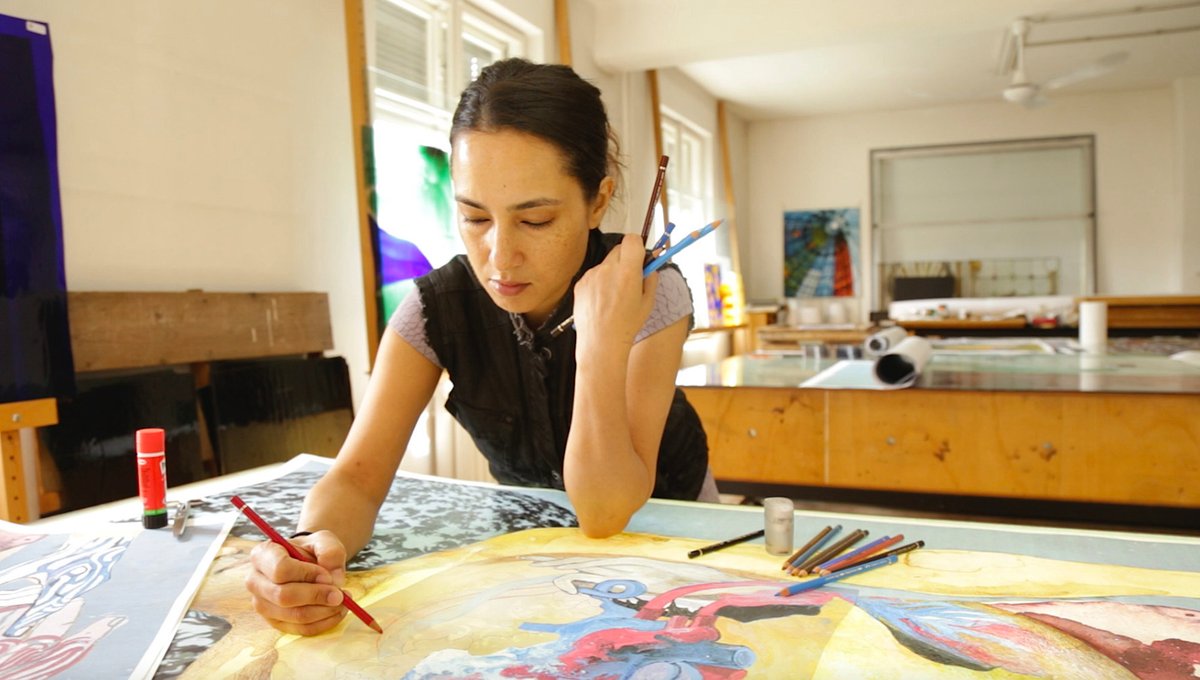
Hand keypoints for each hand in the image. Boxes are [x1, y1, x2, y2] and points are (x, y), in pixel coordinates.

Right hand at [244, 530, 348, 634]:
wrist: (306, 562)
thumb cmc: (311, 550)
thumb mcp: (324, 540)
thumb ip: (331, 553)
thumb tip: (335, 580)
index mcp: (262, 555)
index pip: (280, 569)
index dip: (306, 574)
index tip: (327, 575)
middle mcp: (255, 581)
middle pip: (283, 596)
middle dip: (317, 596)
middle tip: (340, 594)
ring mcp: (262, 604)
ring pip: (294, 616)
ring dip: (324, 611)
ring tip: (343, 601)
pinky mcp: (275, 622)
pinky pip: (300, 629)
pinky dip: (323, 623)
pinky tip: (337, 611)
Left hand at [573, 233, 658, 351]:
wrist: (601, 343)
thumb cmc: (626, 326)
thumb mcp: (648, 303)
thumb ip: (651, 280)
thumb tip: (651, 267)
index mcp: (628, 272)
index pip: (632, 240)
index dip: (637, 246)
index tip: (640, 256)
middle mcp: (607, 270)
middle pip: (618, 249)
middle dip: (626, 259)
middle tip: (630, 277)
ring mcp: (591, 276)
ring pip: (605, 264)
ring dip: (611, 272)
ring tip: (614, 296)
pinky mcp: (581, 284)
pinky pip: (593, 276)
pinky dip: (599, 283)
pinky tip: (602, 302)